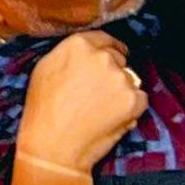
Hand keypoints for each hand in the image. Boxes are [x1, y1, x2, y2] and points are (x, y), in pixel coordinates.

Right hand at [16, 29, 147, 171]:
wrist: (54, 145)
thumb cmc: (44, 110)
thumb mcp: (45, 69)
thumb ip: (69, 54)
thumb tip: (86, 52)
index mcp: (78, 45)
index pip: (103, 38)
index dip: (109, 48)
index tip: (115, 53)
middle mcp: (102, 57)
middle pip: (118, 58)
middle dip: (112, 71)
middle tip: (98, 93)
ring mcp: (120, 78)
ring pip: (130, 79)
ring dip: (121, 90)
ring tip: (101, 109)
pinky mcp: (134, 100)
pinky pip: (140, 98)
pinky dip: (132, 107)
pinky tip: (112, 117)